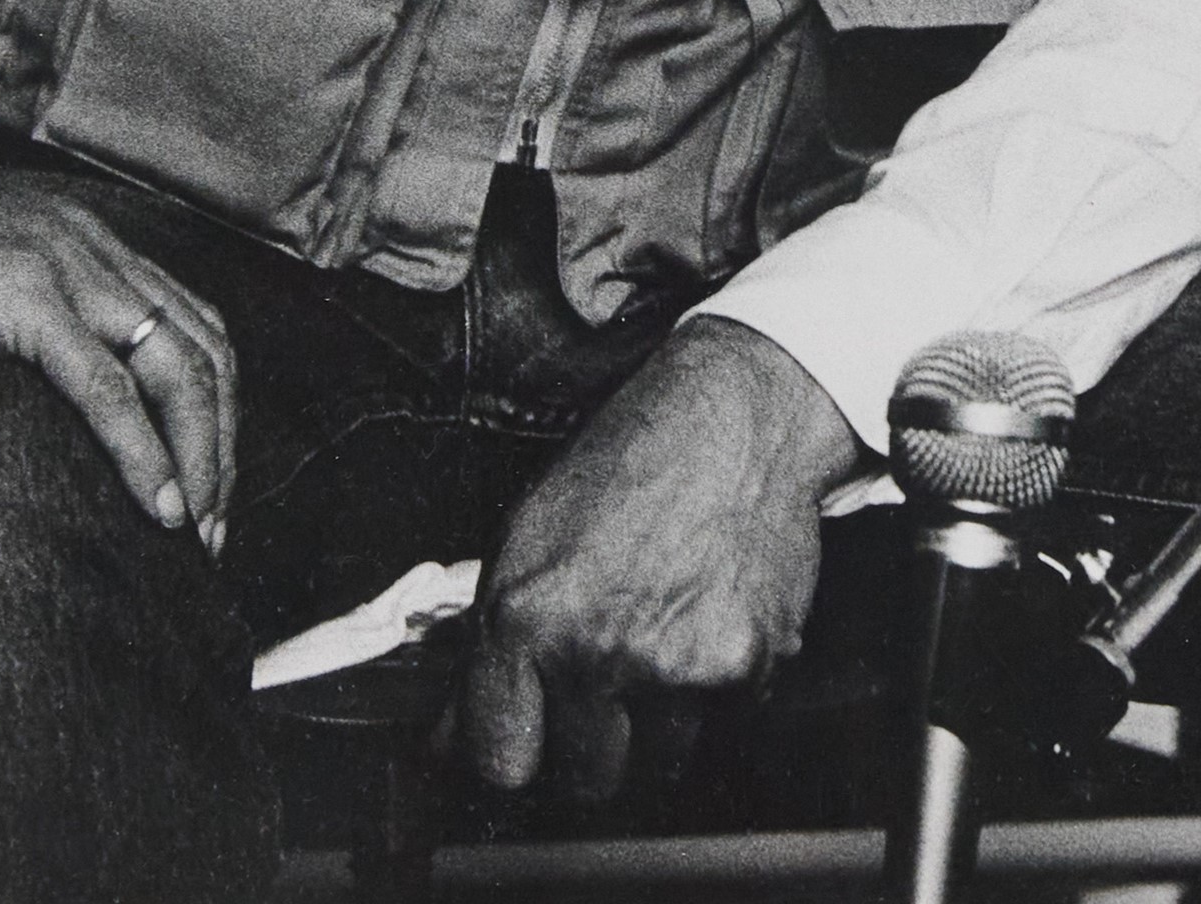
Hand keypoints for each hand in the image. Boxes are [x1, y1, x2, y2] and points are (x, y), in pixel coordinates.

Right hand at [0, 133, 235, 546]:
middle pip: (204, 352)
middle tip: (211, 530)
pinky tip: (155, 505)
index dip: (215, 410)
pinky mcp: (26, 300)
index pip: (194, 327)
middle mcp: (96, 251)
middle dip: (220, 447)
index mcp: (92, 246)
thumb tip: (46, 398)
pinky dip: (143, 452)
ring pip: (175, 370)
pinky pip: (107, 387)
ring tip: (191, 533)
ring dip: (197, 461)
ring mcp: (67, 271)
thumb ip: (24, 321)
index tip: (205, 486)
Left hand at [465, 315, 858, 799]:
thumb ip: (487, 644)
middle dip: (591, 746)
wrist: (735, 419)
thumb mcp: (526, 535)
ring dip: (658, 722)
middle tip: (604, 685)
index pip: (499, 761)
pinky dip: (717, 689)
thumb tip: (454, 735)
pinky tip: (707, 618)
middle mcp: (595, 649)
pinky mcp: (746, 670)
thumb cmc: (628, 462)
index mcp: (525, 616)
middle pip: (585, 781)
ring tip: (662, 633)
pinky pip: (723, 725)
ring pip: (659, 763)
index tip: (524, 744)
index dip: (511, 755)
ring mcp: (676, 667)